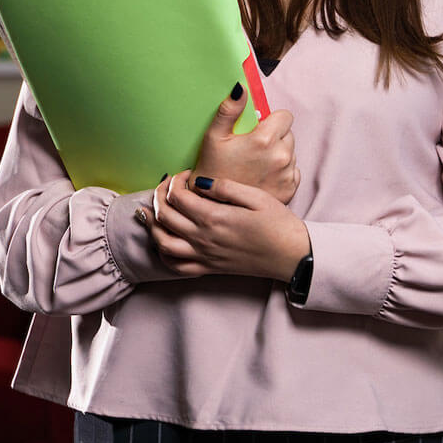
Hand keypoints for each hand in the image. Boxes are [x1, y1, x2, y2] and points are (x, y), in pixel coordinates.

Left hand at [142, 172, 310, 279]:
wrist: (291, 256)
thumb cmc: (278, 224)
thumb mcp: (256, 197)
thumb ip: (225, 187)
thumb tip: (199, 181)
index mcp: (214, 218)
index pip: (177, 196)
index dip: (176, 180)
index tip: (186, 174)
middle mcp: (203, 239)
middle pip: (164, 216)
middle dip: (159, 196)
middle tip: (167, 185)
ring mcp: (204, 256)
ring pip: (162, 243)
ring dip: (152, 225)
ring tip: (150, 210)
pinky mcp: (208, 268)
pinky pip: (175, 266)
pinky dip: (163, 253)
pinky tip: (164, 239)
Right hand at [192, 87, 297, 203]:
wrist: (217, 209)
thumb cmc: (212, 172)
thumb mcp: (213, 138)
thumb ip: (229, 110)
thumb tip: (240, 87)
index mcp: (265, 140)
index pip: (285, 116)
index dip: (271, 120)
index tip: (258, 129)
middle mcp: (282, 156)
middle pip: (287, 134)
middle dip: (274, 137)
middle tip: (252, 149)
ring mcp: (287, 174)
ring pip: (290, 153)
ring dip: (277, 155)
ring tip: (255, 165)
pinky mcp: (290, 189)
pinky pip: (292, 172)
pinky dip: (281, 173)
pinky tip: (262, 178)